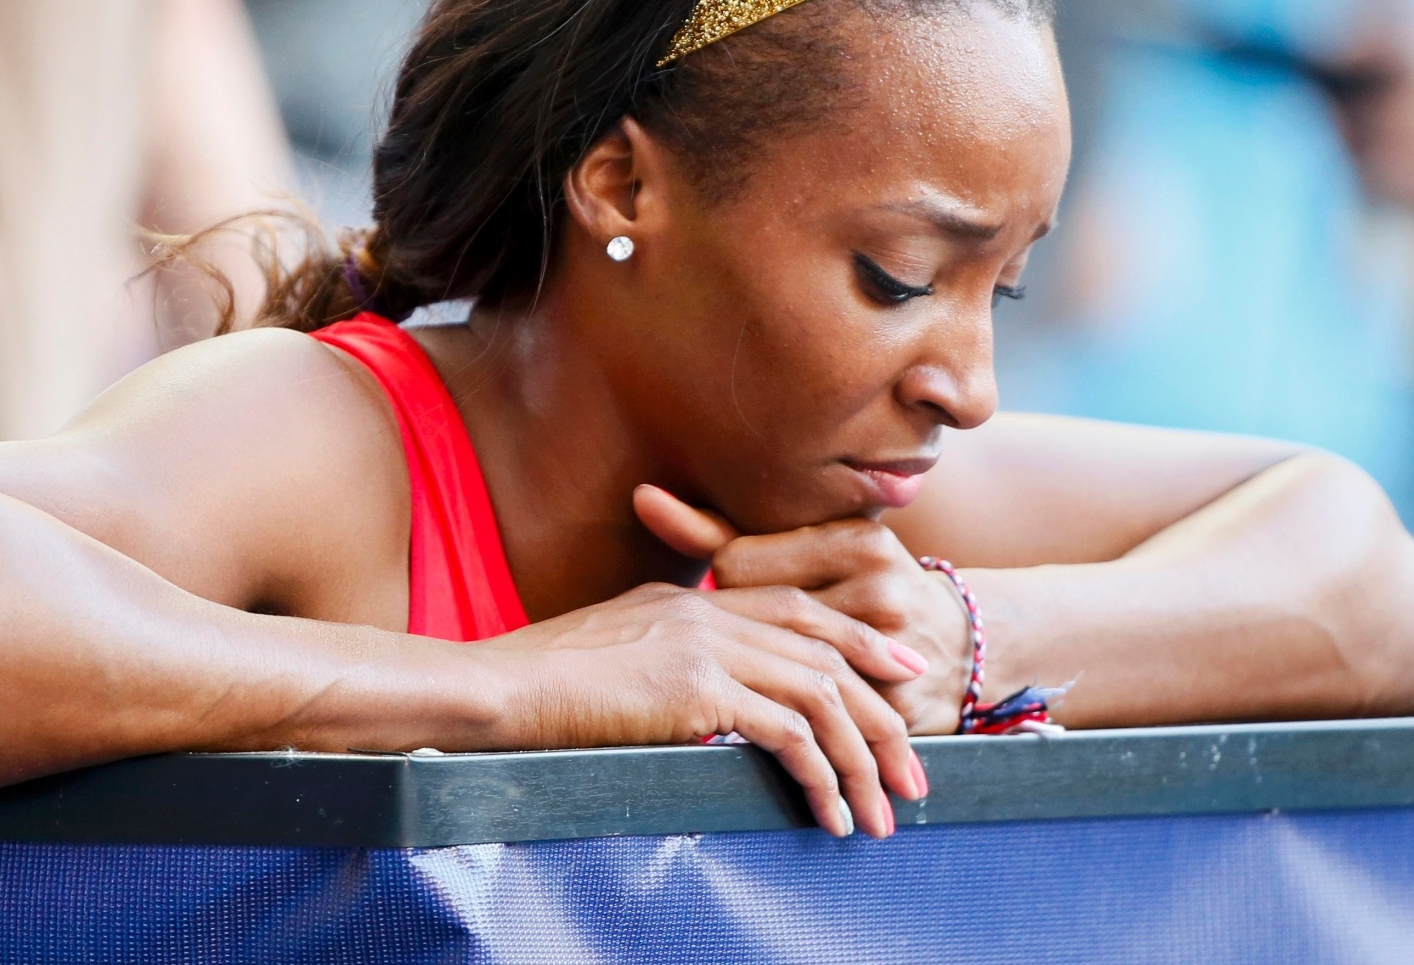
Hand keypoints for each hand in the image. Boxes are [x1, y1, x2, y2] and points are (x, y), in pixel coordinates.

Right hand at [482, 577, 929, 836]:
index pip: (796, 608)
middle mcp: (708, 613)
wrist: (500, 687)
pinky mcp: (695, 691)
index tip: (900, 669)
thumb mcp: (613, 648)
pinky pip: (785, 733)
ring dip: (860, 758)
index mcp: (691, 598)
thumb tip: (695, 690)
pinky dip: (819, 776)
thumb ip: (664, 652)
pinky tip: (829, 814)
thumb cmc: (540, 681)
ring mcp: (704, 647)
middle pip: (824, 653)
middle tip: (913, 763)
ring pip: (819, 695)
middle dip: (879, 711)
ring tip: (880, 811)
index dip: (856, 637)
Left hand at [633, 484, 971, 736]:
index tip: (720, 610)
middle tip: (716, 661)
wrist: (967, 639)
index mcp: (855, 540)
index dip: (719, 597)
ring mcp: (899, 650)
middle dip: (734, 648)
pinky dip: (803, 744)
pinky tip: (778, 747)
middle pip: (763, 627)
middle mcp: (880, 588)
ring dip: (759, 701)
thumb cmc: (859, 585)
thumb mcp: (810, 548)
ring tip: (717, 708)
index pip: (742, 567)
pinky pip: (834, 732)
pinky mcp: (908, 706)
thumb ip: (721, 533)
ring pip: (795, 686)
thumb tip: (642, 496)